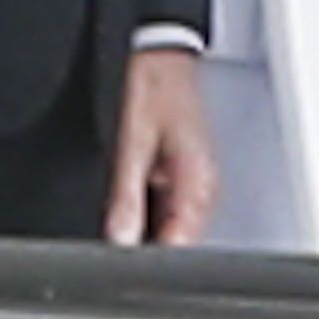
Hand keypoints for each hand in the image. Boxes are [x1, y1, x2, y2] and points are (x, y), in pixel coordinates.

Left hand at [103, 45, 218, 249]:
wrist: (162, 55)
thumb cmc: (153, 84)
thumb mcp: (131, 139)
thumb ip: (125, 195)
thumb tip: (119, 239)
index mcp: (198, 182)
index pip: (180, 246)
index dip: (148, 262)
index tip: (120, 264)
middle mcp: (205, 188)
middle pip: (177, 242)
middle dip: (145, 247)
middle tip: (114, 238)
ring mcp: (197, 183)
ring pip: (171, 228)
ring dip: (145, 229)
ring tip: (118, 213)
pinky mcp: (185, 176)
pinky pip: (168, 209)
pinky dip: (147, 211)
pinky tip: (127, 198)